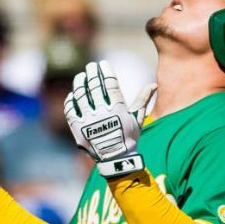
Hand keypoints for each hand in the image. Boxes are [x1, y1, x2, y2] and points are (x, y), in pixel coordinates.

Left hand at [64, 61, 146, 177]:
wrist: (116, 159)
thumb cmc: (129, 137)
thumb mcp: (138, 118)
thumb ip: (143, 100)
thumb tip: (153, 84)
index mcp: (118, 108)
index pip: (110, 83)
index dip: (106, 71)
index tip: (103, 64)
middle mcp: (102, 112)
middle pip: (95, 86)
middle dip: (92, 73)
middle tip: (91, 66)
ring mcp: (88, 120)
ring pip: (81, 95)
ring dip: (80, 83)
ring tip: (81, 77)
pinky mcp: (77, 128)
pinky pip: (71, 110)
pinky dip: (71, 100)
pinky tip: (74, 94)